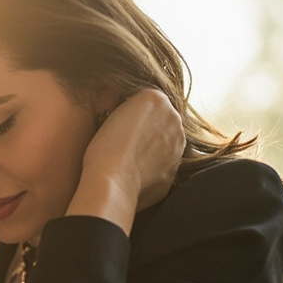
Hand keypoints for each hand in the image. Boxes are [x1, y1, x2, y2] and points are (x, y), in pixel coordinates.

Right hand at [67, 88, 184, 233]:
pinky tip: (132, 173)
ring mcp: (178, 148)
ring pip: (164, 143)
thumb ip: (130, 107)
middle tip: (122, 140)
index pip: (147, 100)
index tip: (117, 122)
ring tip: (127, 158)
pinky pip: (161, 166)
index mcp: (158, 99)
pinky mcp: (174, 172)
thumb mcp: (110, 111)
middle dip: (147, 129)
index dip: (131, 112)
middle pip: (160, 120)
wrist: (111, 183)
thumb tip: (132, 114)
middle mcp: (175, 120)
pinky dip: (150, 169)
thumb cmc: (104, 148)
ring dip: (151, 148)